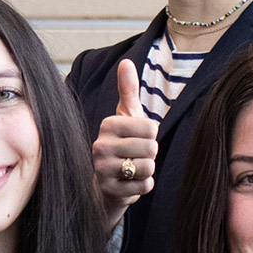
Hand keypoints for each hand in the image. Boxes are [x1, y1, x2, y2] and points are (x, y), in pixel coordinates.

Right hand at [91, 59, 158, 225]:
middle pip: (151, 148)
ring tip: (134, 168)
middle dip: (150, 154)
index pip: (151, 127)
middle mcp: (100, 146)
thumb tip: (126, 62)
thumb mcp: (126, 116)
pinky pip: (144, 186)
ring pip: (148, 167)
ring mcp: (103, 170)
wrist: (107, 183)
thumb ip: (128, 90)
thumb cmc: (122, 144)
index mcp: (108, 125)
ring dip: (148, 170)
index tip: (138, 138)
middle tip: (137, 155)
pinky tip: (132, 182)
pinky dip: (145, 185)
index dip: (151, 135)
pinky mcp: (110, 191)